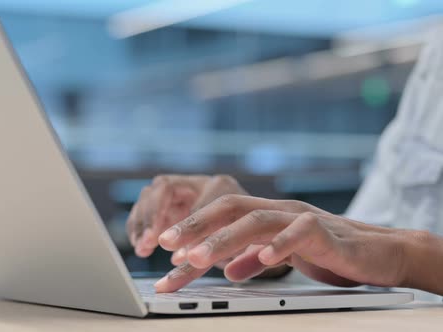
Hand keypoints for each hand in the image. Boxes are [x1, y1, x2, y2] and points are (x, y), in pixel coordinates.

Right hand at [126, 175, 245, 259]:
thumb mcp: (243, 245)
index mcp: (223, 186)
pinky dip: (138, 225)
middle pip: (165, 187)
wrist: (254, 230)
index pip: (199, 202)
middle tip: (149, 242)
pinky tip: (140, 245)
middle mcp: (199, 183)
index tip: (180, 252)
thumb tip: (180, 257)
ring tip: (142, 247)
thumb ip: (217, 248)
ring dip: (142, 221)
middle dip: (153, 215)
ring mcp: (181, 191)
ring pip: (151, 194)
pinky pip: (145, 207)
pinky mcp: (168, 204)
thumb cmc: (251, 238)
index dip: (188, 226)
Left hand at [154, 195, 412, 292]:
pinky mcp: (325, 232)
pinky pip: (299, 233)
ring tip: (196, 257)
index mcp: (264, 215)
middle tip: (165, 246)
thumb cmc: (327, 253)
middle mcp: (277, 210)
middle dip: (194, 227)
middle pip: (229, 209)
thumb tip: (227, 271)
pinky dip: (278, 245)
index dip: (191, 230)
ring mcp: (300, 217)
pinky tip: (261, 258)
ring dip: (222, 239)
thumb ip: (253, 259)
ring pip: (255, 219)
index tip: (164, 250)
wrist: (377, 253)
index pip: (220, 216)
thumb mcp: (281, 257)